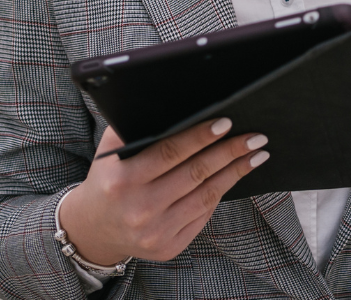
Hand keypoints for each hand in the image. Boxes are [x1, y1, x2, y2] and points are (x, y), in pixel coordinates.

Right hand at [58, 119, 268, 264]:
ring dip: (236, 172)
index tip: (227, 122)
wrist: (94, 229)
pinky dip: (221, 192)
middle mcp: (139, 209)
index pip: (170, 153)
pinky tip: (235, 176)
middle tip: (255, 137)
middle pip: (195, 173)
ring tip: (256, 155)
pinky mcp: (168, 247)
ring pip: (206, 195)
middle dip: (230, 152)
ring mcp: (155, 232)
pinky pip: (203, 215)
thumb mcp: (109, 153)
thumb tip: (170, 104)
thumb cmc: (108, 180)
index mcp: (123, 181)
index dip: (200, 136)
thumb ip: (130, 129)